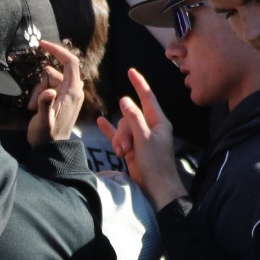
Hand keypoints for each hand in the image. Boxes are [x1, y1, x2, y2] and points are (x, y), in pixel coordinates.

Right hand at [27, 40, 84, 146]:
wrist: (50, 149)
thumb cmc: (46, 136)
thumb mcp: (43, 121)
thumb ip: (45, 105)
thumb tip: (48, 92)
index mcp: (73, 92)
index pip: (71, 62)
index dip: (57, 50)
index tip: (42, 44)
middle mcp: (73, 91)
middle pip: (54, 72)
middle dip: (41, 83)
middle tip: (34, 103)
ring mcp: (68, 95)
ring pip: (48, 80)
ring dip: (38, 91)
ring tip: (34, 109)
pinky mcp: (62, 99)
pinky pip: (48, 87)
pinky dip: (40, 94)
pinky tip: (36, 108)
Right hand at [98, 67, 187, 205]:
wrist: (156, 188)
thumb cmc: (155, 163)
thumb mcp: (144, 139)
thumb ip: (134, 119)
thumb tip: (124, 99)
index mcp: (158, 122)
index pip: (148, 98)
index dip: (139, 84)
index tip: (131, 71)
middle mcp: (149, 128)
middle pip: (130, 117)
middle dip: (123, 130)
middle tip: (125, 147)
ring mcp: (140, 138)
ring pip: (123, 128)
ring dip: (119, 139)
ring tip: (121, 153)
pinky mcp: (131, 148)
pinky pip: (118, 135)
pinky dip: (110, 131)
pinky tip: (100, 122)